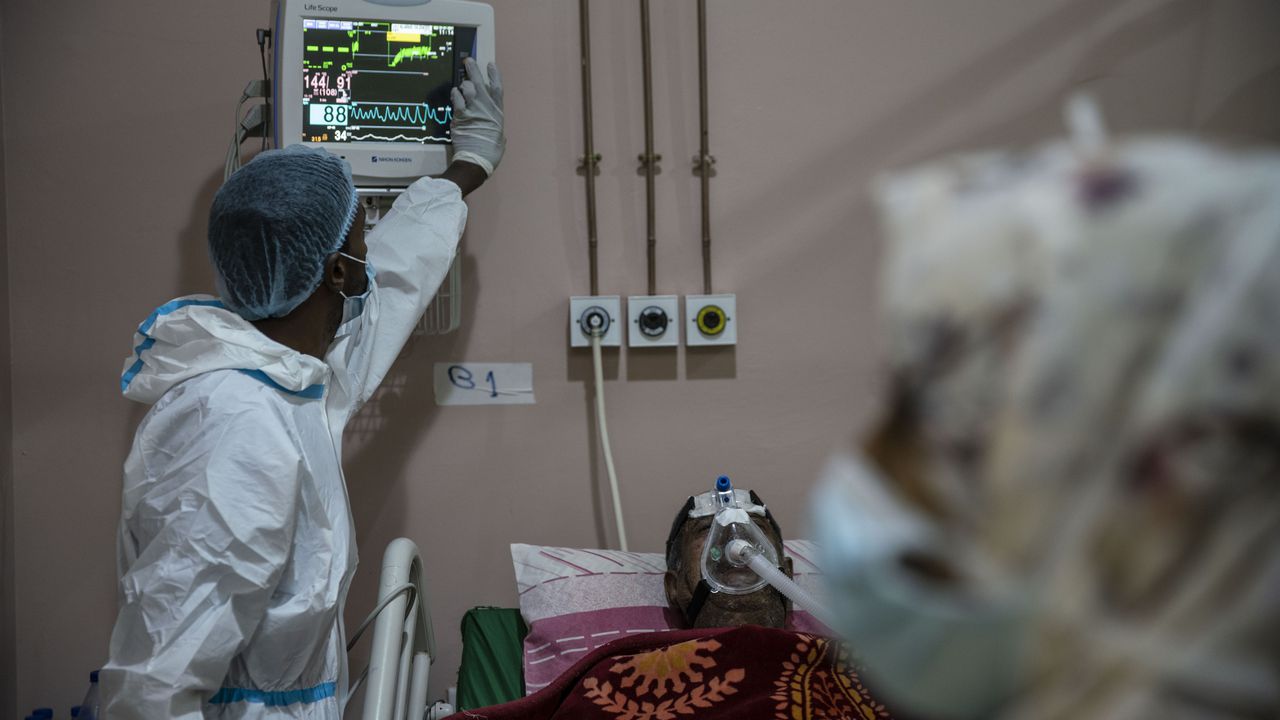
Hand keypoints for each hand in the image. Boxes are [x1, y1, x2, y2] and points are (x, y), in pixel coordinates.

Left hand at [450, 58, 503, 175]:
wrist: (476, 160)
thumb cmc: (491, 153)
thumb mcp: (500, 139)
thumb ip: (496, 129)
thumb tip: (495, 130)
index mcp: (498, 113)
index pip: (497, 89)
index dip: (494, 75)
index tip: (490, 64)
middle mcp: (486, 108)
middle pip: (480, 83)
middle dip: (474, 70)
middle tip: (468, 60)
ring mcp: (472, 110)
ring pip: (467, 88)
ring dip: (464, 84)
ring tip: (462, 84)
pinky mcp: (460, 116)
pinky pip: (456, 99)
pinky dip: (455, 94)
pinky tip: (454, 93)